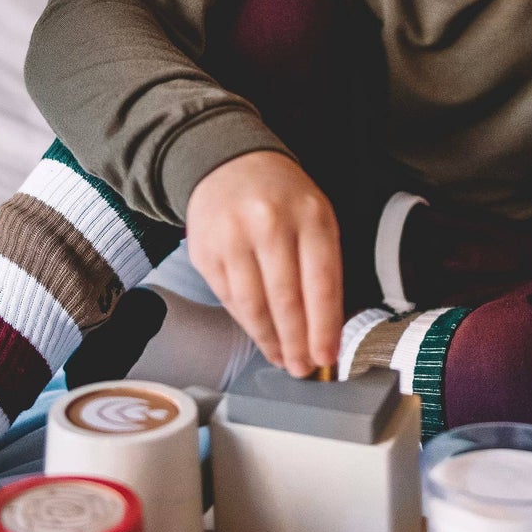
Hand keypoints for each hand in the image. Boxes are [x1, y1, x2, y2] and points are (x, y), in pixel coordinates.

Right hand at [186, 151, 342, 377]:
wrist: (229, 162)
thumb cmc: (283, 198)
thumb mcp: (315, 216)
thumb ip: (322, 265)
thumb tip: (325, 329)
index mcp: (310, 215)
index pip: (321, 283)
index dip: (324, 326)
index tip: (326, 356)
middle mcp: (270, 224)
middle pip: (286, 299)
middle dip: (296, 342)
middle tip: (303, 368)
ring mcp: (233, 237)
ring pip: (253, 305)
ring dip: (269, 340)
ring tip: (282, 359)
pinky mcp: (205, 250)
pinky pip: (229, 298)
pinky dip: (246, 322)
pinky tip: (259, 335)